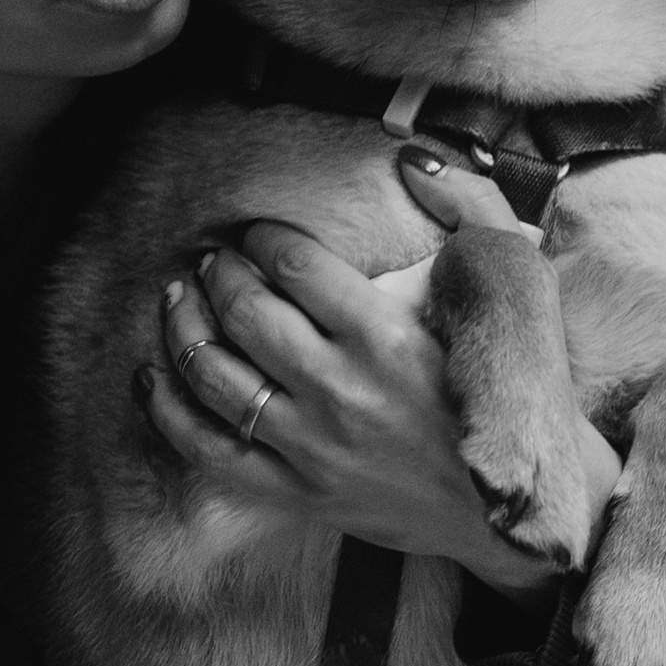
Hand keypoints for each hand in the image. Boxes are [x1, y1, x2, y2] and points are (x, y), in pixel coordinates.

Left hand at [134, 154, 617, 596]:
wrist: (514, 507)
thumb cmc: (513, 389)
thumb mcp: (513, 284)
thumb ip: (471, 208)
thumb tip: (413, 159)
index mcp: (386, 334)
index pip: (292, 263)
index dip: (260, 238)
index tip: (255, 235)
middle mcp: (341, 389)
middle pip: (243, 312)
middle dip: (216, 273)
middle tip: (213, 261)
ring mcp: (313, 447)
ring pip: (214, 375)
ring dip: (183, 326)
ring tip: (178, 299)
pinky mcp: (298, 494)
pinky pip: (207, 449)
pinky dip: (166, 410)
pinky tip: (151, 376)